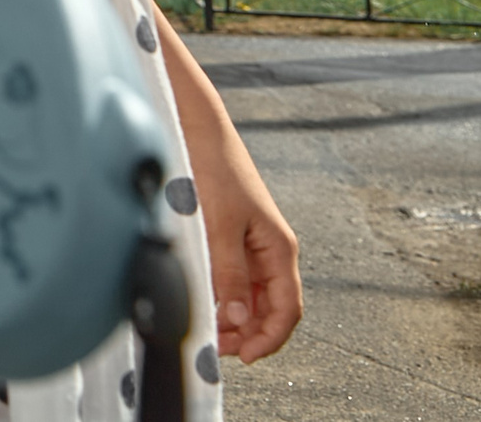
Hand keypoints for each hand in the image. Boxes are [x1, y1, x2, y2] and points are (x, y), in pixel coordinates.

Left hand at [158, 10, 302, 362]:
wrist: (192, 124)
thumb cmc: (211, 166)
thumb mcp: (218, 225)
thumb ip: (228, 274)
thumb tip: (237, 322)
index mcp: (278, 247)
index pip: (287, 309)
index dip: (268, 339)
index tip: (242, 356)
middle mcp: (268, 247)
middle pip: (268, 306)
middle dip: (247, 333)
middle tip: (215, 347)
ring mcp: (248, 240)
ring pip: (249, 293)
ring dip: (233, 316)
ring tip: (206, 329)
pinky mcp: (227, 231)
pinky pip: (232, 275)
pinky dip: (220, 293)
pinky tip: (200, 299)